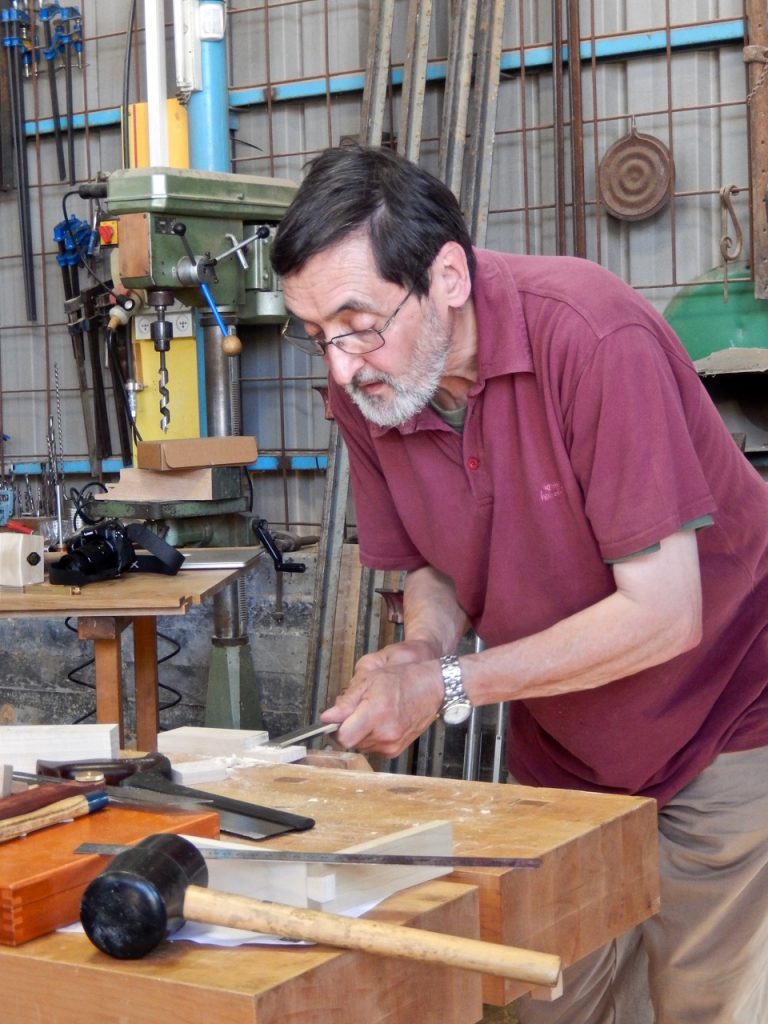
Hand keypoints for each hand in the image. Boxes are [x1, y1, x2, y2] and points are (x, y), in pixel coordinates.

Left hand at [320, 641, 443, 755]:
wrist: (432, 687)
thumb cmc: (403, 679)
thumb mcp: (370, 680)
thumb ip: (346, 702)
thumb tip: (326, 718)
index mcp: (376, 715)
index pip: (343, 738)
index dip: (335, 728)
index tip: (335, 719)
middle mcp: (384, 735)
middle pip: (350, 742)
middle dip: (348, 727)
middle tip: (359, 708)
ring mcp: (391, 745)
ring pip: (361, 745)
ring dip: (360, 732)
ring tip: (373, 712)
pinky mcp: (396, 750)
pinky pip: (373, 747)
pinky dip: (372, 736)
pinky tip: (381, 721)